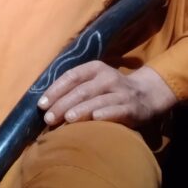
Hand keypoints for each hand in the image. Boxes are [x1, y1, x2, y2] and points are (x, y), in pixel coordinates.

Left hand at [37, 61, 177, 127]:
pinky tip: (95, 119)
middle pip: (82, 90)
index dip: (56, 89)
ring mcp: (121, 92)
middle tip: (48, 118)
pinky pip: (117, 110)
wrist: (145, 95)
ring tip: (66, 119)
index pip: (72, 76)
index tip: (41, 104)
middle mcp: (108, 77)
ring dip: (81, 109)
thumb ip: (74, 89)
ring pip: (98, 100)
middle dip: (63, 104)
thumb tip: (45, 104)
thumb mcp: (94, 82)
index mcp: (95, 68)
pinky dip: (106, 114)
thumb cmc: (109, 91)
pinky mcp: (132, 108)